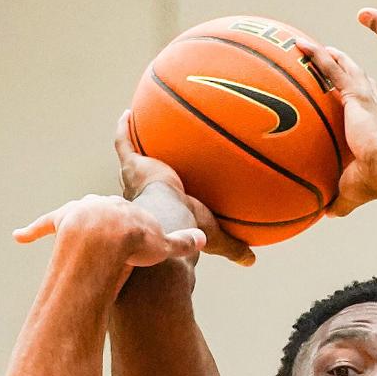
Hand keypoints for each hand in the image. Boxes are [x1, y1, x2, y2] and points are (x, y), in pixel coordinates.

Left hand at [14, 194, 205, 272]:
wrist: (108, 239)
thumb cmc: (137, 244)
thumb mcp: (165, 246)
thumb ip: (183, 243)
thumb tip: (203, 239)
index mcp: (128, 210)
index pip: (132, 218)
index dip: (135, 231)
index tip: (137, 242)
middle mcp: (103, 204)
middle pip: (104, 211)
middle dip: (108, 222)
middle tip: (111, 241)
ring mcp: (80, 210)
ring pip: (77, 213)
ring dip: (75, 221)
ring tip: (72, 232)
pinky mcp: (61, 221)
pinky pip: (44, 225)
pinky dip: (31, 230)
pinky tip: (19, 237)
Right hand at [114, 112, 254, 265]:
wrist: (167, 219)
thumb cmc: (189, 231)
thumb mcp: (215, 238)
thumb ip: (232, 247)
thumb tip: (252, 262)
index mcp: (161, 210)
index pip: (162, 201)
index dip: (163, 194)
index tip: (167, 187)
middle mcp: (144, 194)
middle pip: (142, 179)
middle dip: (144, 167)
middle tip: (149, 155)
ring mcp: (136, 178)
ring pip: (131, 158)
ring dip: (132, 144)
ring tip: (134, 126)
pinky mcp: (133, 165)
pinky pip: (124, 142)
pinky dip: (124, 129)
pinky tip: (129, 113)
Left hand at [295, 39, 376, 216]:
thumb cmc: (375, 182)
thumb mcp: (351, 192)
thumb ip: (339, 200)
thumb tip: (326, 214)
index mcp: (372, 126)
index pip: (364, 104)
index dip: (355, 95)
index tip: (345, 90)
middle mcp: (371, 107)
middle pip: (356, 80)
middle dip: (342, 68)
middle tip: (328, 59)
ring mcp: (364, 98)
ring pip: (342, 68)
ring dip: (326, 56)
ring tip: (307, 47)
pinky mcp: (356, 94)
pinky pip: (331, 68)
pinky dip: (316, 55)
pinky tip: (299, 46)